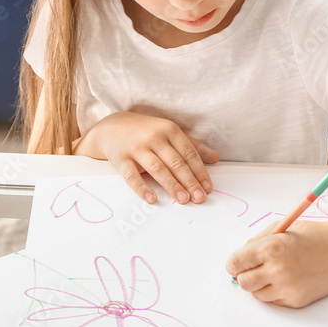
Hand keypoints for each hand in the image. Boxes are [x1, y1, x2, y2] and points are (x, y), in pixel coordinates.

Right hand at [89, 111, 219, 204]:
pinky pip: (132, 176)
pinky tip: (152, 199)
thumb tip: (215, 157)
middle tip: (199, 198)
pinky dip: (142, 188)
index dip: (200, 171)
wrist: (111, 126)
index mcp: (169, 130)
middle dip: (189, 182)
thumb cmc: (145, 131)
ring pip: (158, 169)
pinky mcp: (121, 159)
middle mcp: (154, 137)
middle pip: (176, 163)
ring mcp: (137, 148)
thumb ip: (192, 146)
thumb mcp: (169, 133)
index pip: (189, 154)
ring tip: (183, 200)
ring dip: (172, 186)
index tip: (208, 188)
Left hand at [224, 219, 327, 307]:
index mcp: (271, 248)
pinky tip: (288, 279)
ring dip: (260, 284)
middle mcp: (278, 270)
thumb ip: (256, 242)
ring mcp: (288, 288)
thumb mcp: (281, 228)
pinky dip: (275, 291)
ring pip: (257, 294)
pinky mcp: (296, 301)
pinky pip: (274, 301)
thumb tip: (237, 261)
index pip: (236, 263)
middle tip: (252, 269)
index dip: (233, 264)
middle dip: (244, 275)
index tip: (236, 264)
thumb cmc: (311, 236)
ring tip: (274, 271)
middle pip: (243, 283)